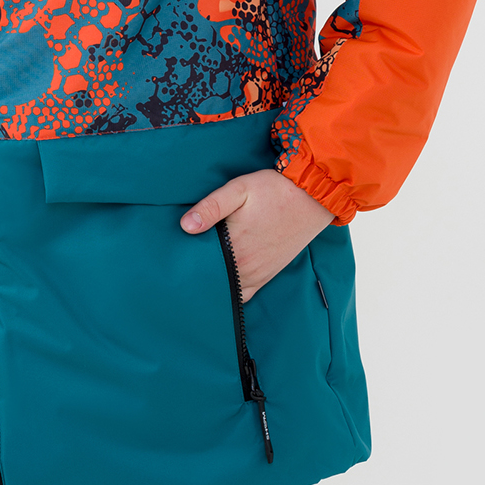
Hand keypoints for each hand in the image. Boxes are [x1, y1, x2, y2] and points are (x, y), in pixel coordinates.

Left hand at [181, 168, 334, 300]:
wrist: (312, 197)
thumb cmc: (274, 190)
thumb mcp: (239, 189)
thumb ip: (211, 207)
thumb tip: (185, 226)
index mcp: (235, 247)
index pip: (200, 265)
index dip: (185, 263)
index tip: (172, 259)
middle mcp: (246, 267)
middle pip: (211, 280)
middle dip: (195, 276)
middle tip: (178, 268)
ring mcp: (258, 274)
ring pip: (227, 291)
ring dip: (212, 284)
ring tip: (195, 275)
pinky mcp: (268, 275)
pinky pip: (244, 295)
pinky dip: (231, 292)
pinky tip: (219, 282)